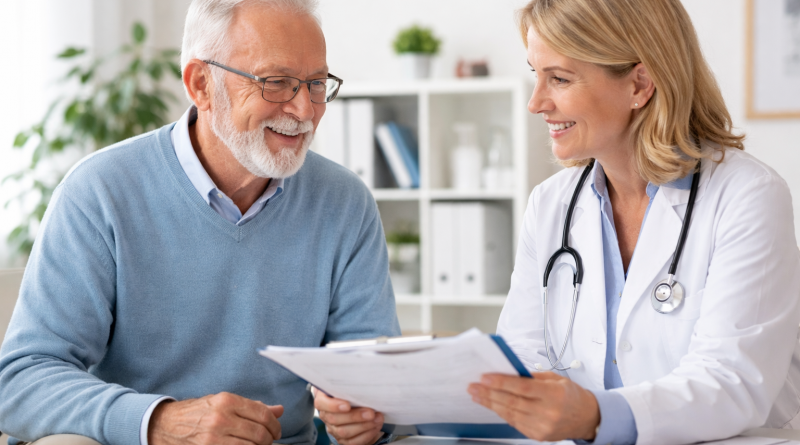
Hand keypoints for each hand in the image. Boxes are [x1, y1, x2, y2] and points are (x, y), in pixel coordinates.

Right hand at [149, 392, 283, 444]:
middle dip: (269, 440)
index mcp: (227, 401)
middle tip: (268, 442)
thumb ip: (252, 407)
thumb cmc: (198, 413)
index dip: (275, 425)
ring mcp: (213, 437)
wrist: (165, 425)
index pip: (262, 414)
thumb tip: (279, 410)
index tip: (276, 432)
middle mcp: (221, 417)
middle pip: (259, 433)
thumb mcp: (223, 403)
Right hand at [314, 388, 383, 444]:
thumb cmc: (350, 391)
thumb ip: (349, 382)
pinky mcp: (343, 440)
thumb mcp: (347, 384)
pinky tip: (375, 427)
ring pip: (344, 432)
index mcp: (323, 399)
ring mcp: (334, 429)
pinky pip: (353, 442)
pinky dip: (366, 434)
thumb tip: (361, 375)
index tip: (347, 405)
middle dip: (355, 416)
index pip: (321, 403)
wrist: (354, 404)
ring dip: (364, 426)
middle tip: (371, 412)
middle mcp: (326, 415)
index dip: (333, 405)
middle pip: (335, 419)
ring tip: (377, 418)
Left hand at [468, 372, 599, 441]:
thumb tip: (508, 372)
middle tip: (473, 386)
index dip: (501, 383)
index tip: (484, 378)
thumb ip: (532, 377)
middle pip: (512, 402)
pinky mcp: (537, 435)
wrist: (588, 418)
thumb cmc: (571, 395)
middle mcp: (548, 413)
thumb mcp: (555, 379)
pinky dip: (501, 413)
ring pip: (510, 414)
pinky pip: (514, 423)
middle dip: (489, 394)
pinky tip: (492, 405)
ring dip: (491, 404)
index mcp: (553, 395)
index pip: (522, 388)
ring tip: (477, 395)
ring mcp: (542, 427)